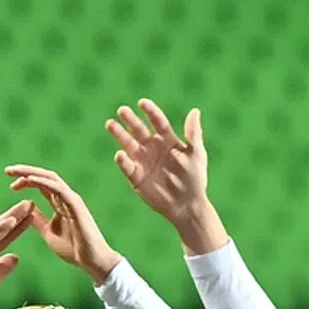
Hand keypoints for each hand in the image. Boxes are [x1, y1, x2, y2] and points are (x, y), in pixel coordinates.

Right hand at [0, 200, 34, 308]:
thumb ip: (2, 269)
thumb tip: (16, 256)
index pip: (5, 238)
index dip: (19, 228)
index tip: (33, 217)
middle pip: (0, 230)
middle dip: (15, 217)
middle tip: (31, 204)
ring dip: (9, 218)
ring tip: (24, 207)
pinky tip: (9, 221)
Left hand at [5, 165, 122, 283]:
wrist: (92, 261)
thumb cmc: (74, 249)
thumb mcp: (48, 232)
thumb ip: (38, 220)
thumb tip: (25, 210)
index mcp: (60, 204)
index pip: (42, 185)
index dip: (26, 181)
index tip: (12, 186)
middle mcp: (66, 198)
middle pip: (45, 177)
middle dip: (26, 171)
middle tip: (8, 170)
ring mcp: (72, 200)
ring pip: (51, 178)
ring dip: (32, 172)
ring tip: (15, 171)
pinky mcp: (76, 205)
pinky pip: (58, 189)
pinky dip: (43, 182)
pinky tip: (29, 179)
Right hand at [107, 99, 214, 232]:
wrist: (188, 205)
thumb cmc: (195, 179)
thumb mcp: (196, 155)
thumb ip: (193, 134)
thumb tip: (195, 111)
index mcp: (167, 140)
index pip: (157, 121)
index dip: (150, 111)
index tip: (142, 103)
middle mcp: (152, 147)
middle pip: (138, 129)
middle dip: (130, 119)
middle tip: (122, 110)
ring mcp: (143, 161)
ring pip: (127, 144)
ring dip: (119, 134)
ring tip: (111, 124)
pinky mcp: (136, 176)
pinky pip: (126, 166)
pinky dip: (122, 160)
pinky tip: (120, 154)